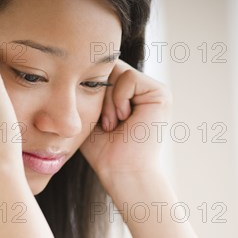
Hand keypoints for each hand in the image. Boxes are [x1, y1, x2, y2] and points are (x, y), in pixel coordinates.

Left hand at [80, 59, 172, 188]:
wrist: (122, 172)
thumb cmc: (104, 153)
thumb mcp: (91, 115)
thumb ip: (90, 91)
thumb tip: (78, 65)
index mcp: (129, 98)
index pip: (103, 75)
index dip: (92, 92)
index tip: (97, 123)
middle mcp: (143, 92)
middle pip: (110, 70)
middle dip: (100, 97)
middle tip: (106, 125)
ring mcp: (153, 91)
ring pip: (117, 72)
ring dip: (108, 101)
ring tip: (113, 125)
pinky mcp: (160, 93)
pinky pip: (128, 78)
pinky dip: (119, 99)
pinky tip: (124, 119)